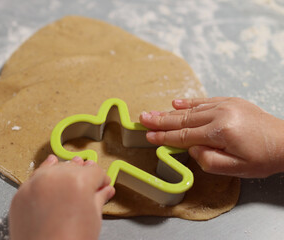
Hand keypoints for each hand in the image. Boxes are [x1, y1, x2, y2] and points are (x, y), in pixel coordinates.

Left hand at [9, 155, 114, 239]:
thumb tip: (105, 190)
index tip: (102, 186)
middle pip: (75, 167)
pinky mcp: (21, 193)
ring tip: (69, 181)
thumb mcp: (93, 219)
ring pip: (54, 168)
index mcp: (80, 181)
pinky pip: (35, 179)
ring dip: (63, 173)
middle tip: (87, 186)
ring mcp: (36, 183)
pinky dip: (43, 179)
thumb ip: (99, 198)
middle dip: (83, 176)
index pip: (95, 171)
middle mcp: (57, 176)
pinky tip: (49, 180)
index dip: (102, 180)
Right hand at [139, 97, 283, 177]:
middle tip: (142, 118)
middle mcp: (220, 114)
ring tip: (153, 112)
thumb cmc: (262, 158)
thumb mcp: (234, 169)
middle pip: (182, 119)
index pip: (184, 136)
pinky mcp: (230, 101)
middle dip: (160, 120)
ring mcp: (225, 105)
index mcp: (220, 132)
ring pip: (190, 109)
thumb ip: (207, 159)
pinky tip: (175, 102)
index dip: (164, 137)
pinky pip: (204, 100)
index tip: (149, 135)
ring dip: (169, 112)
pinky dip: (188, 102)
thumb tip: (191, 148)